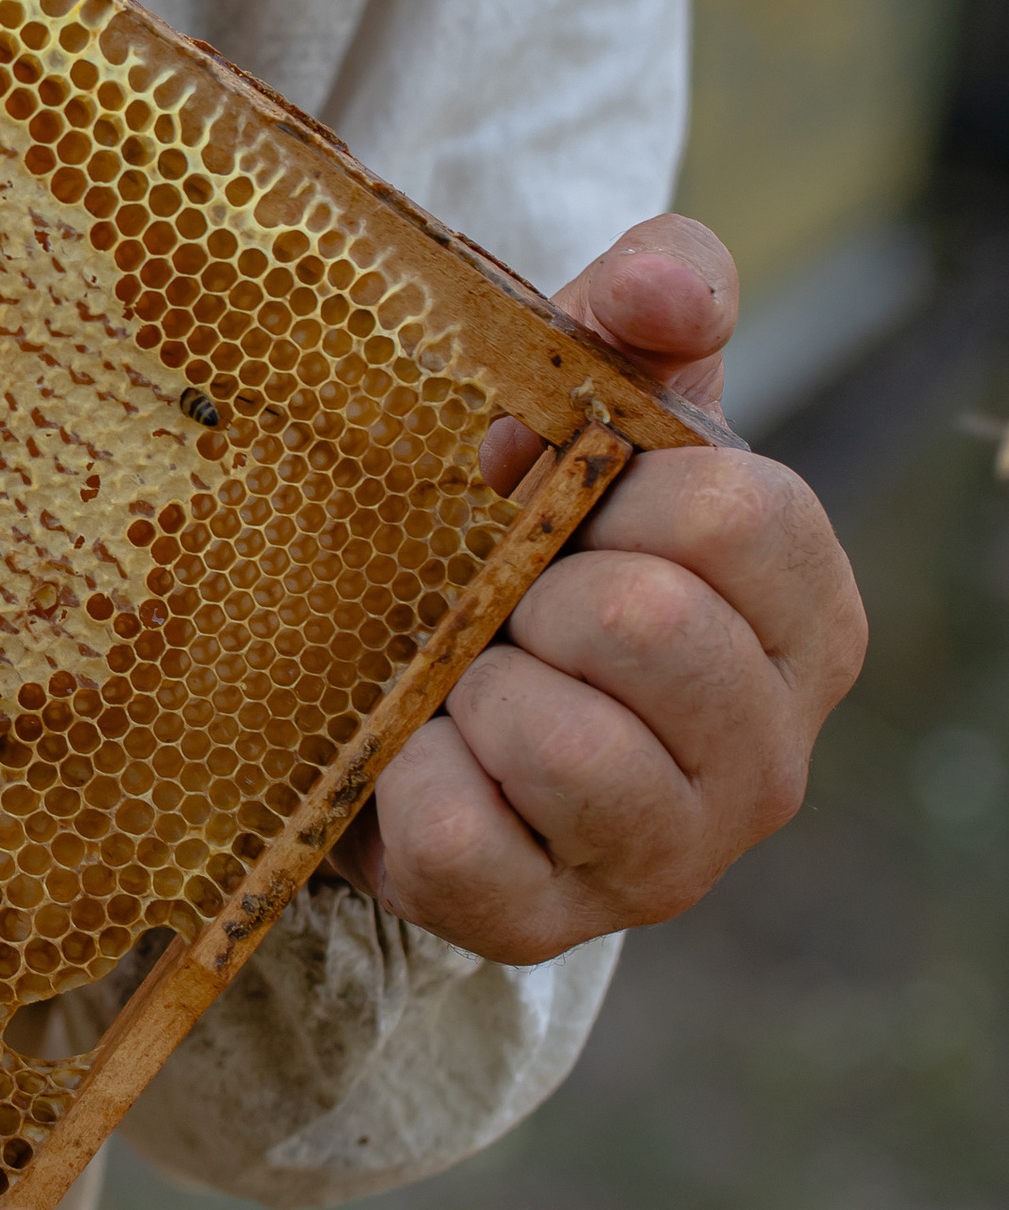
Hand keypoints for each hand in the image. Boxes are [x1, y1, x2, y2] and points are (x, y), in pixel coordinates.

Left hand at [335, 213, 865, 961]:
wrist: (403, 673)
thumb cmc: (532, 530)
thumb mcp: (593, 397)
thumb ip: (650, 303)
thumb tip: (665, 281)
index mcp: (805, 614)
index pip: (739, 517)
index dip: (617, 485)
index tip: (558, 492)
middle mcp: (769, 754)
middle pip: (651, 627)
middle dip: (538, 586)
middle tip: (504, 597)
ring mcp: (671, 858)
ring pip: (563, 744)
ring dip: (474, 681)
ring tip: (466, 676)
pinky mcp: (545, 927)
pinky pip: (459, 838)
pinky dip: (408, 776)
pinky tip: (421, 755)